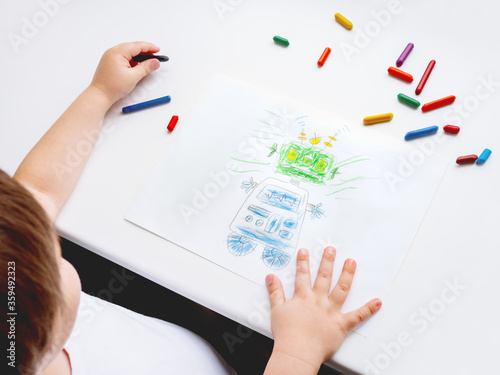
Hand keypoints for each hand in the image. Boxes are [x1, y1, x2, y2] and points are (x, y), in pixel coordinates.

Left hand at [89, 41, 160, 104]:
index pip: (137, 46)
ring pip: (128, 52)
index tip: (158, 50)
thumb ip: (146, 68)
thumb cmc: (112, 87)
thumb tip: (155, 62)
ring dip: (138, 55)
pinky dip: (131, 59)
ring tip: (148, 62)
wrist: (99, 95)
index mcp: (118, 52)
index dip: (149, 47)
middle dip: (145, 51)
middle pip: (132, 47)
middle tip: (155, 56)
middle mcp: (112, 52)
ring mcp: (110, 57)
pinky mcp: (110, 62)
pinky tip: (137, 65)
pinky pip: (123, 57)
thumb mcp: (133, 77)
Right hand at [265, 247, 381, 372]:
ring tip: (351, 262)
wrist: (297, 352)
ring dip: (347, 274)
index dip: (303, 262)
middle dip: (328, 261)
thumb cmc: (287, 334)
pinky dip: (369, 309)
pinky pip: (358, 316)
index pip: (303, 275)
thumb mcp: (277, 310)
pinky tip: (377, 301)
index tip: (305, 251)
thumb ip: (275, 292)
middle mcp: (318, 301)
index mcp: (303, 297)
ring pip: (342, 289)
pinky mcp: (341, 325)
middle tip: (331, 249)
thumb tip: (271, 278)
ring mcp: (331, 312)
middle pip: (324, 276)